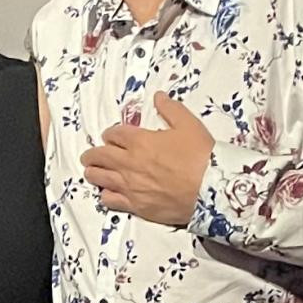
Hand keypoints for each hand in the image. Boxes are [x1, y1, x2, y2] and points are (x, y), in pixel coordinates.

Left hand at [81, 92, 213, 225]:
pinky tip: (107, 193)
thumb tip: (158, 97)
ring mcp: (130, 186)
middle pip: (99, 156)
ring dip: (93, 172)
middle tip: (90, 155)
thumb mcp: (189, 125)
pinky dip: (105, 195)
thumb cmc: (202, 156)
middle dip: (92, 154)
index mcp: (139, 141)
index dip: (111, 134)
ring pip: (98, 178)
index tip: (112, 137)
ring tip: (92, 172)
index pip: (113, 134)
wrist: (212, 190)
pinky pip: (110, 200)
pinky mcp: (135, 205)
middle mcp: (128, 163)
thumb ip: (171, 109)